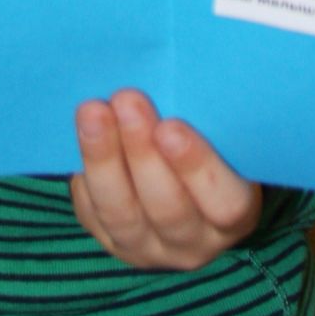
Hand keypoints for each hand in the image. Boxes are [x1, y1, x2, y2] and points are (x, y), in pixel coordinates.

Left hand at [70, 88, 261, 270]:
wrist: (180, 185)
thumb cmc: (209, 146)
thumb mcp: (223, 140)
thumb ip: (209, 119)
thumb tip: (182, 67)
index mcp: (234, 215)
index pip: (225, 202)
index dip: (197, 166)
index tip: (171, 126)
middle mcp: (194, 242)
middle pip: (167, 206)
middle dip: (142, 152)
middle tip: (127, 100)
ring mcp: (150, 248)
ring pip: (122, 213)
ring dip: (104, 158)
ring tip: (92, 112)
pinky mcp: (113, 242)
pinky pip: (94, 214)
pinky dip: (86, 176)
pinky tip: (80, 138)